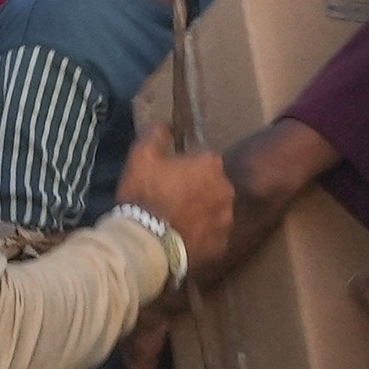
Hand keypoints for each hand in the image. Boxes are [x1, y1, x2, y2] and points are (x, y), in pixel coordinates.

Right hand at [112, 132, 241, 273]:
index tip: (166, 178)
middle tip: (170, 201)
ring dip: (200, 213)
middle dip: (195, 190)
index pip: (200, 159)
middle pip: (211, 184)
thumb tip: (166, 124)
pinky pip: (212, 235)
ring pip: (214, 210)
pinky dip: (201, 236)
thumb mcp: (141, 156)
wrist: (145, 244)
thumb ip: (156, 133)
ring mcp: (226, 219)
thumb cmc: (144, 195)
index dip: (182, 167)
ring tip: (175, 223)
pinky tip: (181, 239)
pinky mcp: (221, 244)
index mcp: (211, 163)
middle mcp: (226, 189)